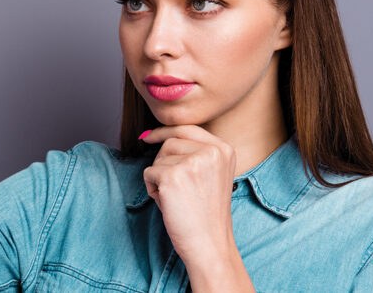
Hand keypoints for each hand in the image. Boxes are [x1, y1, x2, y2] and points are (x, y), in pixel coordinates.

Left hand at [140, 125, 238, 261]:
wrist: (209, 244)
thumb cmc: (205, 214)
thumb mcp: (211, 175)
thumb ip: (195, 153)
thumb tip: (153, 134)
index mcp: (224, 149)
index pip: (188, 128)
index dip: (165, 131)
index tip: (148, 137)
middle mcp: (211, 152)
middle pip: (170, 142)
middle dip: (163, 163)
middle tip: (175, 189)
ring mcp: (192, 163)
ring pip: (158, 158)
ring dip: (159, 178)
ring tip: (176, 199)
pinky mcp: (173, 176)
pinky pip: (148, 173)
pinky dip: (152, 190)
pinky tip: (169, 204)